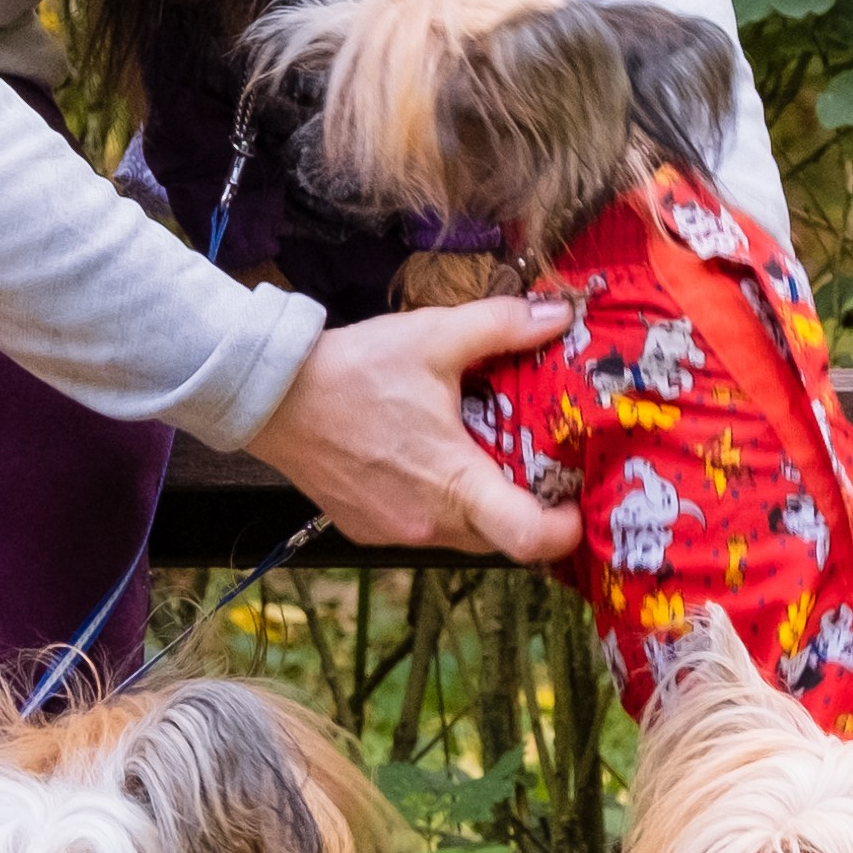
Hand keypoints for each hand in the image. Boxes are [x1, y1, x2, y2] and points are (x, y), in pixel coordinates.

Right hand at [247, 295, 582, 561]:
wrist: (275, 400)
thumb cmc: (356, 371)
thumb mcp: (436, 335)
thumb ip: (504, 325)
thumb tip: (559, 313)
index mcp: (454, 483)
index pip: (526, 537)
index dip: (563, 531)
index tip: (577, 507)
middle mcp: (425, 523)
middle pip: (499, 539)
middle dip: (525, 510)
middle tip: (536, 467)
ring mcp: (393, 533)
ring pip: (460, 536)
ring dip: (480, 508)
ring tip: (480, 459)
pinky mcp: (367, 530)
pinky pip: (421, 529)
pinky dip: (437, 507)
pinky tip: (428, 465)